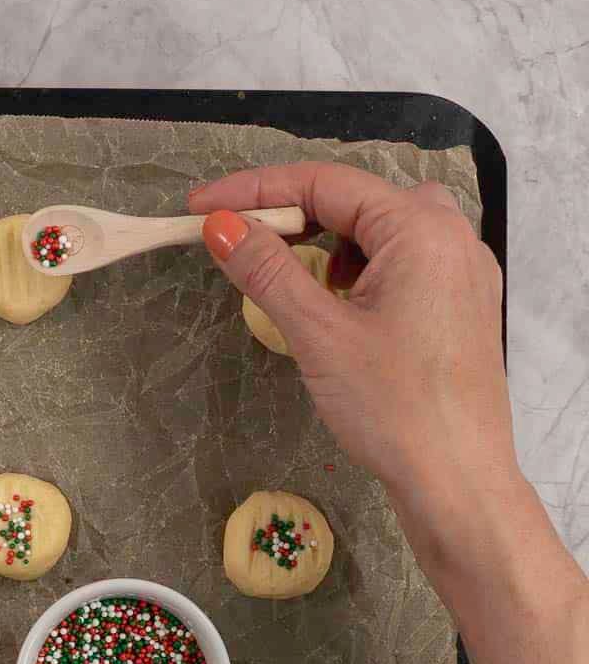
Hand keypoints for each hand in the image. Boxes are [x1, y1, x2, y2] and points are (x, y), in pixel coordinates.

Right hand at [187, 163, 511, 512]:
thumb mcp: (319, 334)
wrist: (456, 479)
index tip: (201, 206)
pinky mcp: (458, 307)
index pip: (325, 183)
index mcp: (421, 229)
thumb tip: (221, 226)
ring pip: (380, 232)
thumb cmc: (393, 408)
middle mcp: (451, 237)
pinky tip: (339, 309)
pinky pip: (401, 264)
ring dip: (327, 245)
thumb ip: (268, 272)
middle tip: (238, 244)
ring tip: (291, 283)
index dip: (255, 190)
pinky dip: (358, 272)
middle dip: (291, 216)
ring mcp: (461, 273)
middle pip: (355, 201)